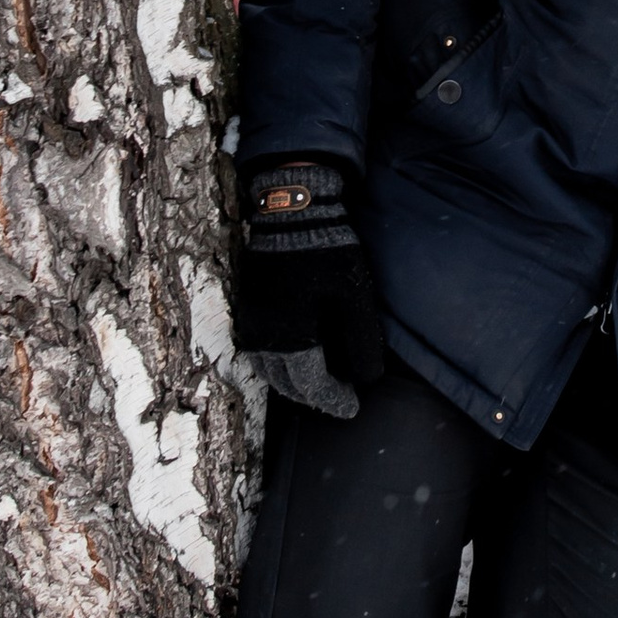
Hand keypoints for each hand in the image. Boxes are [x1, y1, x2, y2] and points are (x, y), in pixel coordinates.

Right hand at [233, 160, 385, 420]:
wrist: (292, 208)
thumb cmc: (327, 250)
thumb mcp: (354, 295)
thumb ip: (361, 340)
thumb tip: (369, 377)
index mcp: (290, 335)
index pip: (311, 384)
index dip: (333, 400)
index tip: (352, 408)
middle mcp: (264, 333)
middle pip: (285, 382)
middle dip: (312, 395)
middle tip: (337, 398)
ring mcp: (251, 318)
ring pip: (267, 368)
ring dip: (291, 382)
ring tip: (317, 383)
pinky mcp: (248, 303)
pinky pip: (258, 348)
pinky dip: (277, 362)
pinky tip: (294, 355)